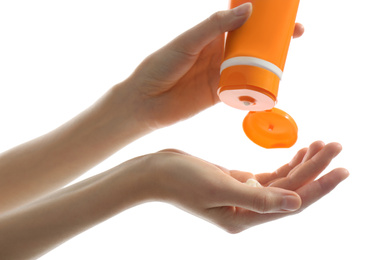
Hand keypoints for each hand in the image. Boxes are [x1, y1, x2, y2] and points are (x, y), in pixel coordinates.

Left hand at [116, 3, 303, 129]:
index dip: (261, 18)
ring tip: (287, 60)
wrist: (146, 102)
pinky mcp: (221, 95)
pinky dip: (257, 89)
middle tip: (295, 34)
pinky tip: (271, 87)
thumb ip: (214, 27)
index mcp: (210, 35)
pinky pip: (244, 90)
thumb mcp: (187, 42)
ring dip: (271, 64)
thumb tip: (248, 10)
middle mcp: (219, 53)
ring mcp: (221, 74)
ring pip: (252, 66)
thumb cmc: (160, 66)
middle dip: (274, 39)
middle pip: (253, 44)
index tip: (281, 13)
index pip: (241, 22)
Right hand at [148, 141, 347, 232]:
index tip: (342, 168)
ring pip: (283, 181)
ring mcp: (244, 196)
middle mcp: (249, 210)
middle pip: (291, 189)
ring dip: (303, 163)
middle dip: (315, 167)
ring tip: (322, 144)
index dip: (320, 186)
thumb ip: (259, 198)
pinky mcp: (239, 182)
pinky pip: (270, 176)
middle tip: (336, 145)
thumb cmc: (181, 180)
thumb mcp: (219, 188)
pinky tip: (298, 152)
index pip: (292, 201)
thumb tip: (296, 203)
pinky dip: (286, 163)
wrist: (156, 172)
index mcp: (245, 217)